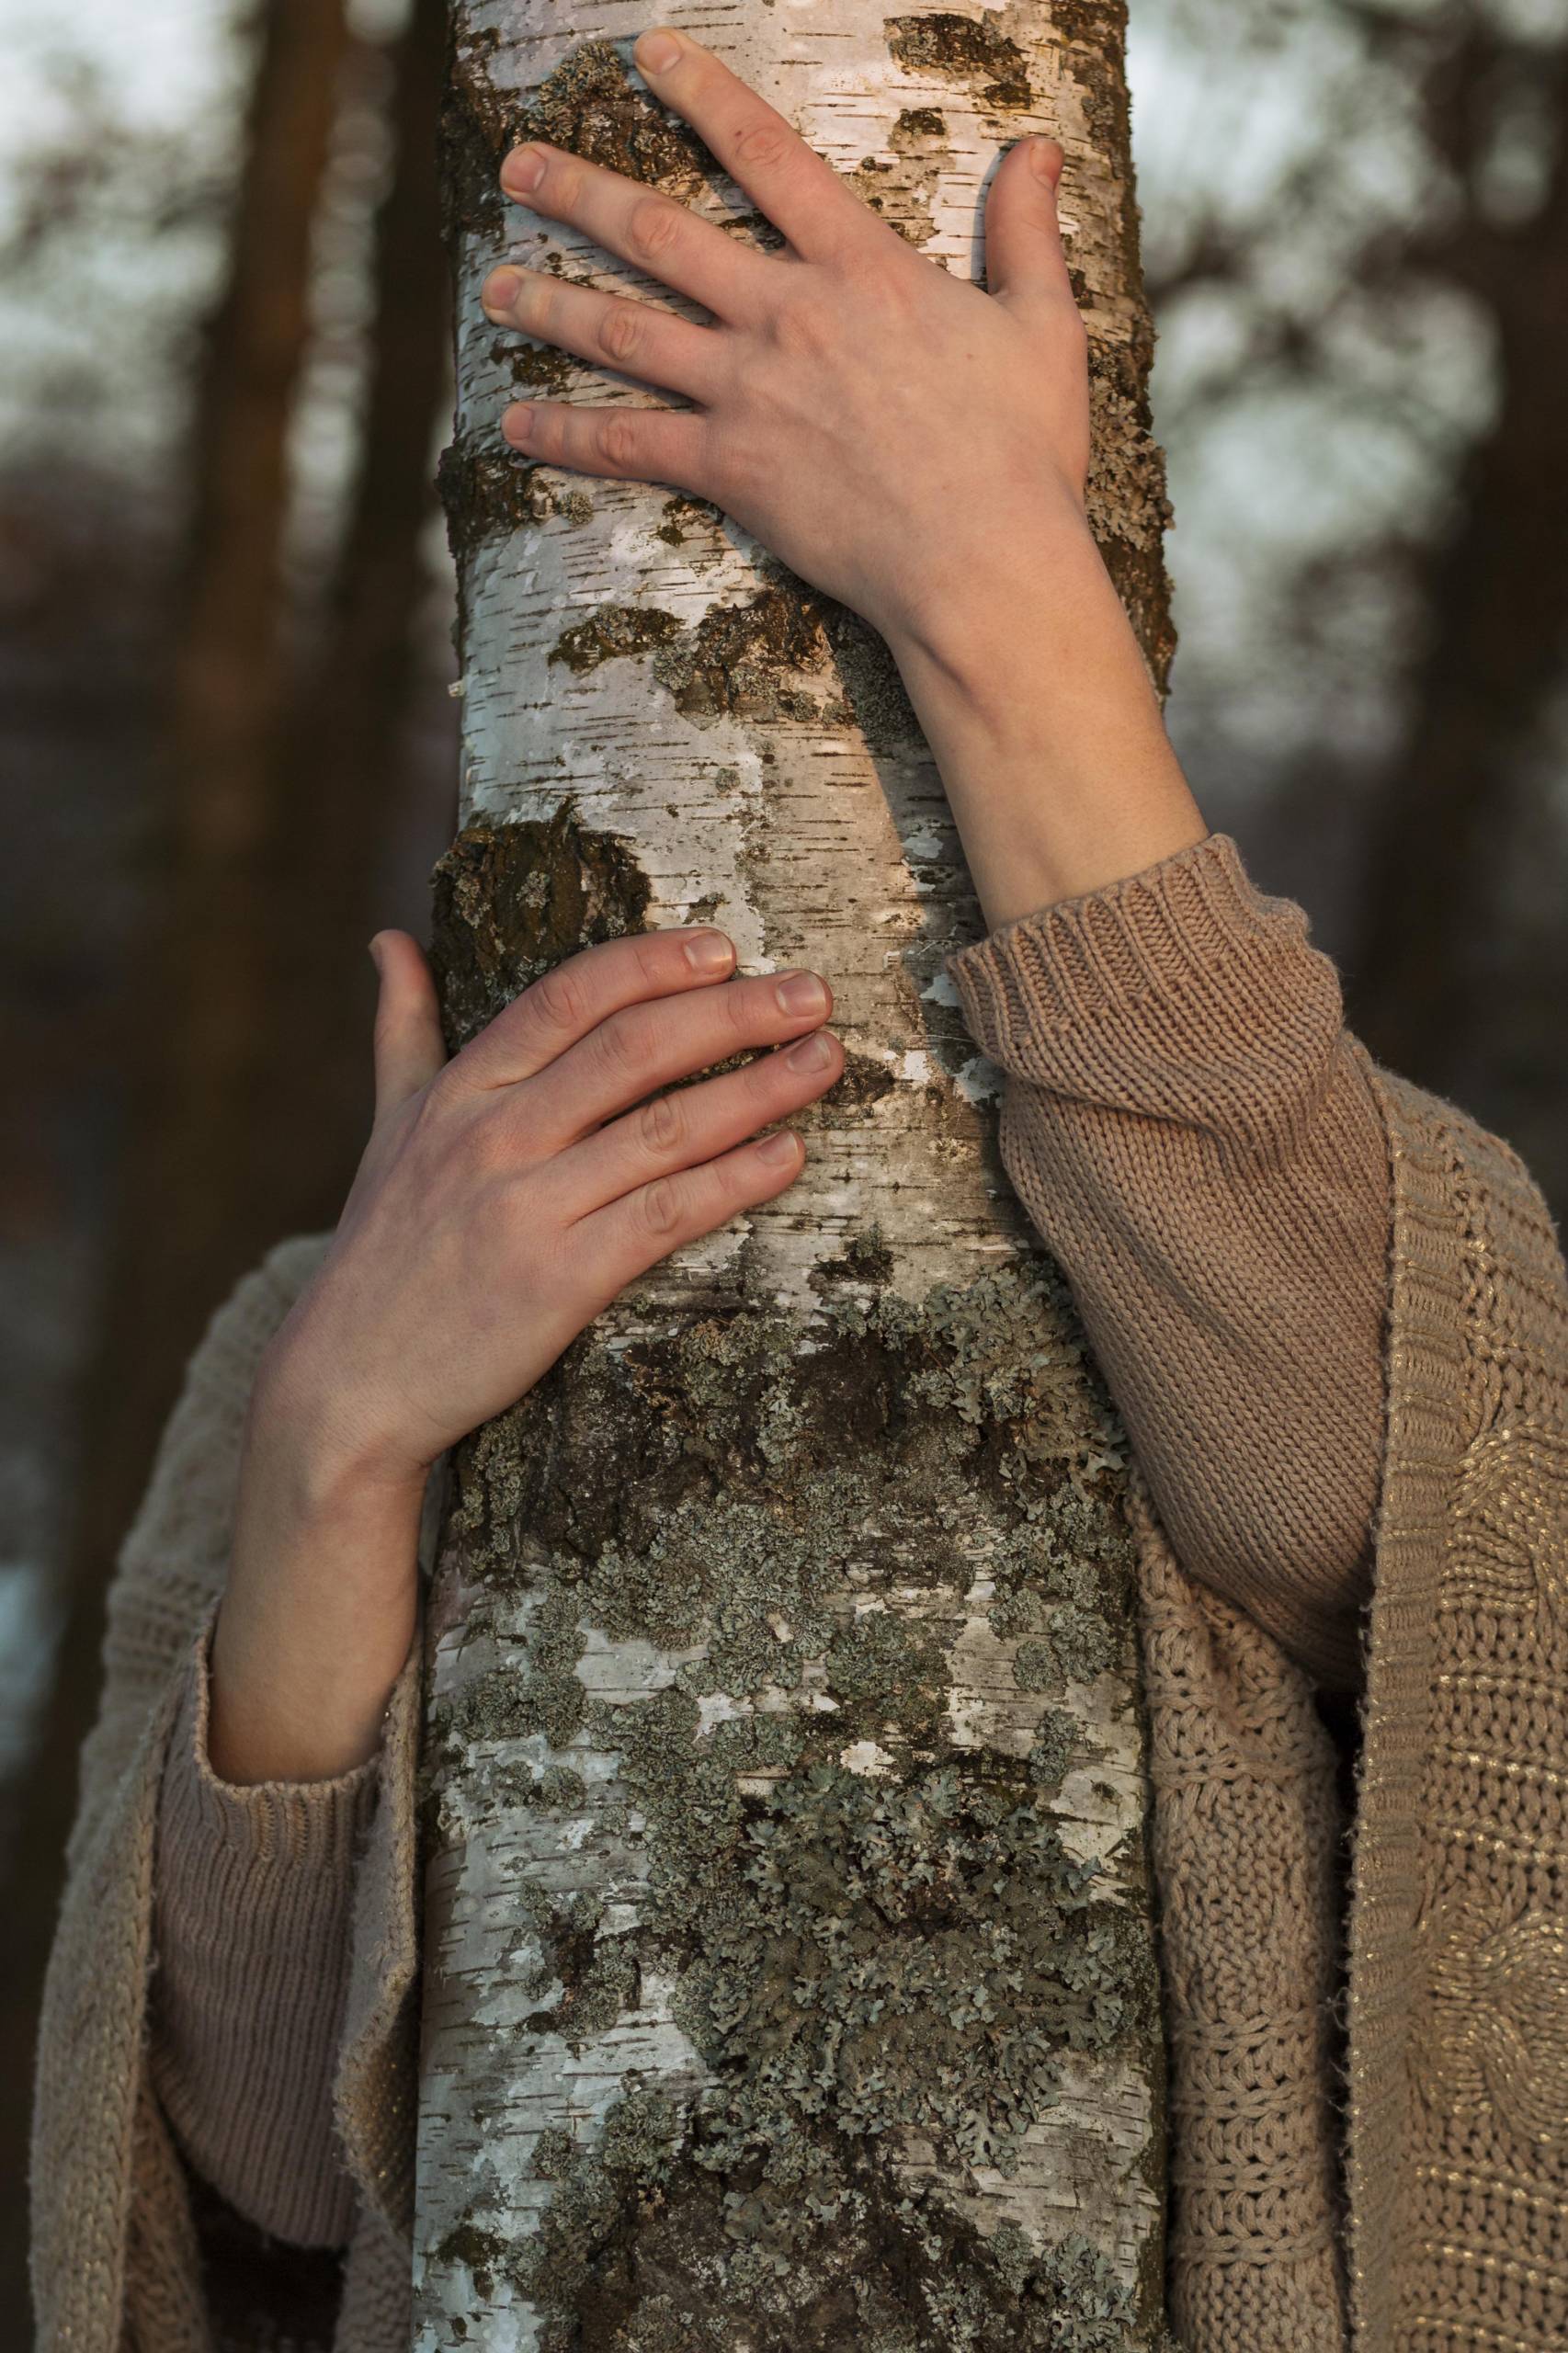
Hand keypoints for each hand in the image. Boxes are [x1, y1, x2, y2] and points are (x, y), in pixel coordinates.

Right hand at [208, 922, 842, 1780]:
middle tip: (812, 995)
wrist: (348, 1386)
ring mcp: (526, 1209)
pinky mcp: (559, 1282)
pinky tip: (788, 1154)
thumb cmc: (382, 1253)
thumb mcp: (387, 1131)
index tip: (723, 947)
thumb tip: (388, 942)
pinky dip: (734, 1180)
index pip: (567, 998)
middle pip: (631, 1050)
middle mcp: (492, 1138)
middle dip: (733, 1014)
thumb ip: (403, 1033)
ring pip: (663, 1128)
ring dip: (757, 1088)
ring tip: (824, 1061)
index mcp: (459, 1093)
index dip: (650, 964)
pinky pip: (666, 1215)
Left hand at [480, 24, 1091, 664]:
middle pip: (662, 233)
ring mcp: (750, 390)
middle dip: (581, 191)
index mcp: (862, 267)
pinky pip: (628, 446)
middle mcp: (789, 314)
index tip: (648, 54)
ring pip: (626, 331)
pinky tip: (512, 423)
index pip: (766, 153)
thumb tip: (1038, 149)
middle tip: (518, 165)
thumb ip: (1025, 231)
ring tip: (491, 282)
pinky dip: (564, 436)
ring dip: (550, 302)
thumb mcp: (1042, 325)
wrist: (983, 560)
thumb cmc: (1023, 452)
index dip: (702, 93)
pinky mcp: (730, 468)